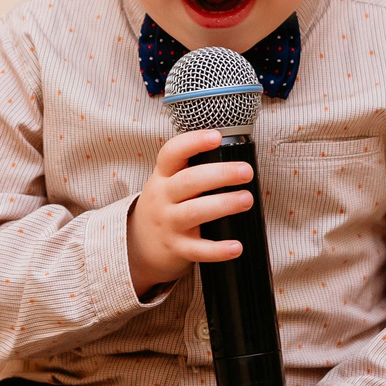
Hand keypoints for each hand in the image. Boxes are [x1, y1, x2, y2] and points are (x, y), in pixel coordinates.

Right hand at [126, 130, 252, 294]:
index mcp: (163, 176)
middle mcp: (163, 198)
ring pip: (194, 212)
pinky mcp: (177, 248)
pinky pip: (199, 250)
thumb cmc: (165, 207)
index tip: (217, 136)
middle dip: (220, 174)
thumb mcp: (167, 183)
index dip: (194, 142)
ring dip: (223, 204)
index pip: (172, 153)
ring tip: (247, 199)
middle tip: (246, 171)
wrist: (139, 246)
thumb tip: (235, 156)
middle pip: (189, 181)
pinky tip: (236, 247)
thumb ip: (191, 170)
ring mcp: (169, 224)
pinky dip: (218, 249)